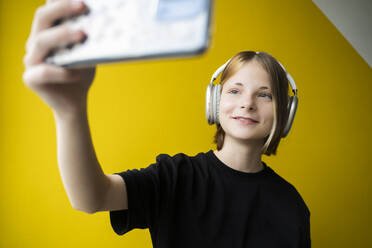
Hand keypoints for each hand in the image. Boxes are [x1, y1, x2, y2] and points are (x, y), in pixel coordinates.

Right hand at [23, 0, 95, 116]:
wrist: (75, 103)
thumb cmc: (81, 73)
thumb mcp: (87, 52)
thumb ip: (88, 37)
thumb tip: (104, 18)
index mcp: (47, 32)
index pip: (49, 9)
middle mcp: (35, 43)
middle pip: (41, 18)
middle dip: (62, 8)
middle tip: (83, 6)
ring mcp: (31, 60)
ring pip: (41, 41)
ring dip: (62, 35)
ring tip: (83, 34)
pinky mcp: (30, 78)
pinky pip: (45, 71)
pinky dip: (63, 71)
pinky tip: (78, 73)